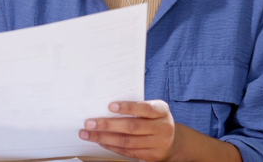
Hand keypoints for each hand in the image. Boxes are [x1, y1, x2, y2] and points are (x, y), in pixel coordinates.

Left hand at [79, 100, 242, 161]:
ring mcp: (158, 144)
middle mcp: (163, 127)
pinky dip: (112, 147)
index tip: (110, 106)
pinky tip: (101, 142)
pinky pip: (128, 152)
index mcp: (162, 110)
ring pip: (127, 142)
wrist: (173, 141)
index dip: (128, 107)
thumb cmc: (155, 119)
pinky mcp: (152, 156)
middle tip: (90, 123)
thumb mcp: (152, 109)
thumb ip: (136, 107)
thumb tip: (106, 106)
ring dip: (105, 138)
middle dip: (107, 125)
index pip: (145, 108)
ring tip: (88, 134)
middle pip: (132, 127)